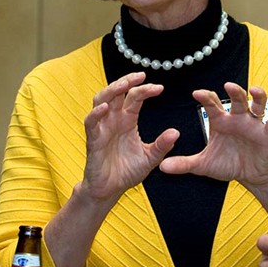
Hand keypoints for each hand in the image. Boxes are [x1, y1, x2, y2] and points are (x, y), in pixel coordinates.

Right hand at [82, 72, 179, 202]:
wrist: (110, 190)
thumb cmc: (127, 171)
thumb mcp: (150, 158)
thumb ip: (162, 145)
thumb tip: (176, 133)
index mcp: (127, 121)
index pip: (134, 97)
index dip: (145, 89)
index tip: (160, 88)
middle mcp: (114, 120)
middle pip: (117, 92)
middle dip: (127, 81)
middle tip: (140, 76)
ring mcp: (102, 128)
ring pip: (101, 100)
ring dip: (111, 90)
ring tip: (124, 84)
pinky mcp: (93, 140)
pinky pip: (91, 122)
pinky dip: (96, 113)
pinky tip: (106, 107)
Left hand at [159, 82, 267, 189]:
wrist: (249, 176)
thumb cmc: (227, 164)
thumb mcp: (203, 165)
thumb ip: (184, 164)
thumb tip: (161, 167)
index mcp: (220, 121)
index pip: (212, 104)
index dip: (205, 97)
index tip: (196, 93)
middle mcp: (237, 118)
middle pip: (236, 99)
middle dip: (233, 91)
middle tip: (227, 85)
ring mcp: (252, 124)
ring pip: (256, 104)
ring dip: (257, 96)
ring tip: (254, 90)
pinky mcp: (266, 135)